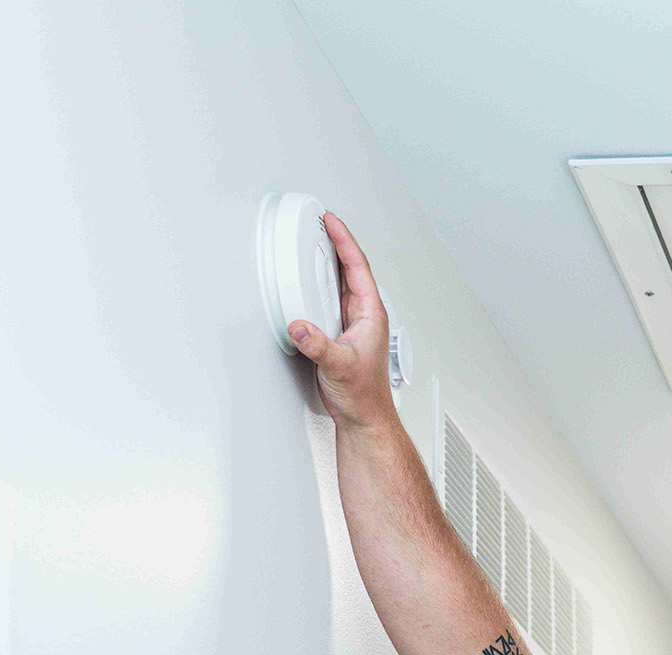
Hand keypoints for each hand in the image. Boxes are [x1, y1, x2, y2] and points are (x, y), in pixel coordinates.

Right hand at [288, 211, 395, 430]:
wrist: (364, 416)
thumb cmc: (363, 394)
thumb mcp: (338, 365)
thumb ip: (318, 345)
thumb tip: (300, 326)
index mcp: (371, 313)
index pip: (357, 267)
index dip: (344, 241)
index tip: (331, 221)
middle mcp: (364, 314)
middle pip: (350, 268)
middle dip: (336, 242)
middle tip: (321, 222)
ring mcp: (353, 322)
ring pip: (341, 282)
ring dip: (329, 261)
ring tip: (316, 241)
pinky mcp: (341, 331)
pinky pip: (331, 298)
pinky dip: (321, 283)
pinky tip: (310, 279)